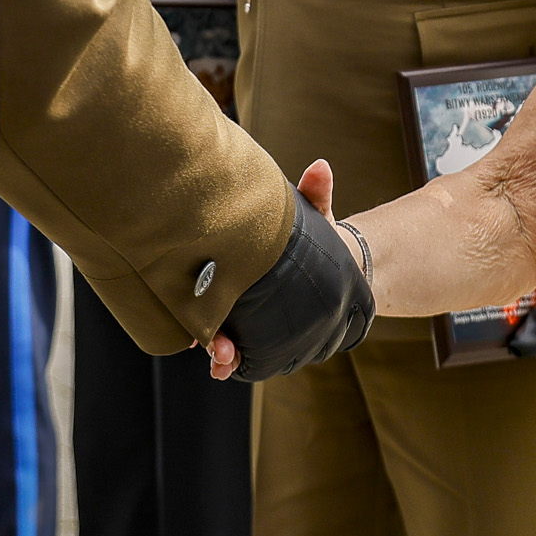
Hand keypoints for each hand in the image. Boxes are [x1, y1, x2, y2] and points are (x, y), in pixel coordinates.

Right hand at [207, 161, 369, 380]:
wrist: (342, 263)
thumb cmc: (316, 234)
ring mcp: (246, 314)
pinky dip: (237, 360)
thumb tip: (322, 166)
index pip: (206, 279)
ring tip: (226, 362)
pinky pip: (246, 347)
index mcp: (237, 262)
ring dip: (220, 353)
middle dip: (208, 332)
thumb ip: (316, 193)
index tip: (193, 309)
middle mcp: (234, 290)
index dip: (193, 294)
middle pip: (209, 313)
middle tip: (218, 344)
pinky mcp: (263, 330)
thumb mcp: (315, 214)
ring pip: (223, 336)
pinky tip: (233, 369)